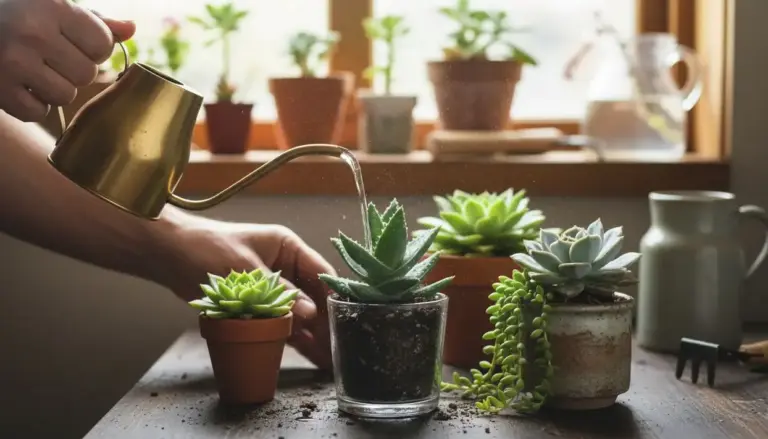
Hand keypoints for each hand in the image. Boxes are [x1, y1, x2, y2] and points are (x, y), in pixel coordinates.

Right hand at [0, 0, 135, 121]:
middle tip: (51, 57)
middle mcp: (33, 33)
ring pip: (65, 96)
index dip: (93, 48)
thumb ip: (95, 21)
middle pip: (87, 74)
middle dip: (74, 69)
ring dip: (55, 88)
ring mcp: (12, 62)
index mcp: (51, 7)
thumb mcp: (53, 7)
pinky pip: (37, 113)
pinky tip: (20, 85)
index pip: (102, 44)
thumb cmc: (16, 14)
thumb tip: (131, 29)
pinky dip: (32, 105)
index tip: (73, 43)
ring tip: (35, 70)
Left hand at [155, 211, 335, 370]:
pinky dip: (293, 337)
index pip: (321, 273)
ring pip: (299, 314)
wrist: (169, 254)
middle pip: (313, 297)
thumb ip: (279, 294)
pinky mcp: (257, 304)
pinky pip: (281, 322)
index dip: (335, 297)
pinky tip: (309, 354)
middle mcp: (285, 267)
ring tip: (330, 360)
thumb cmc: (206, 249)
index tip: (350, 320)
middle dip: (326, 323)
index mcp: (287, 248)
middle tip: (340, 350)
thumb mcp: (246, 270)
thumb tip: (310, 314)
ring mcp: (272, 287)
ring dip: (313, 335)